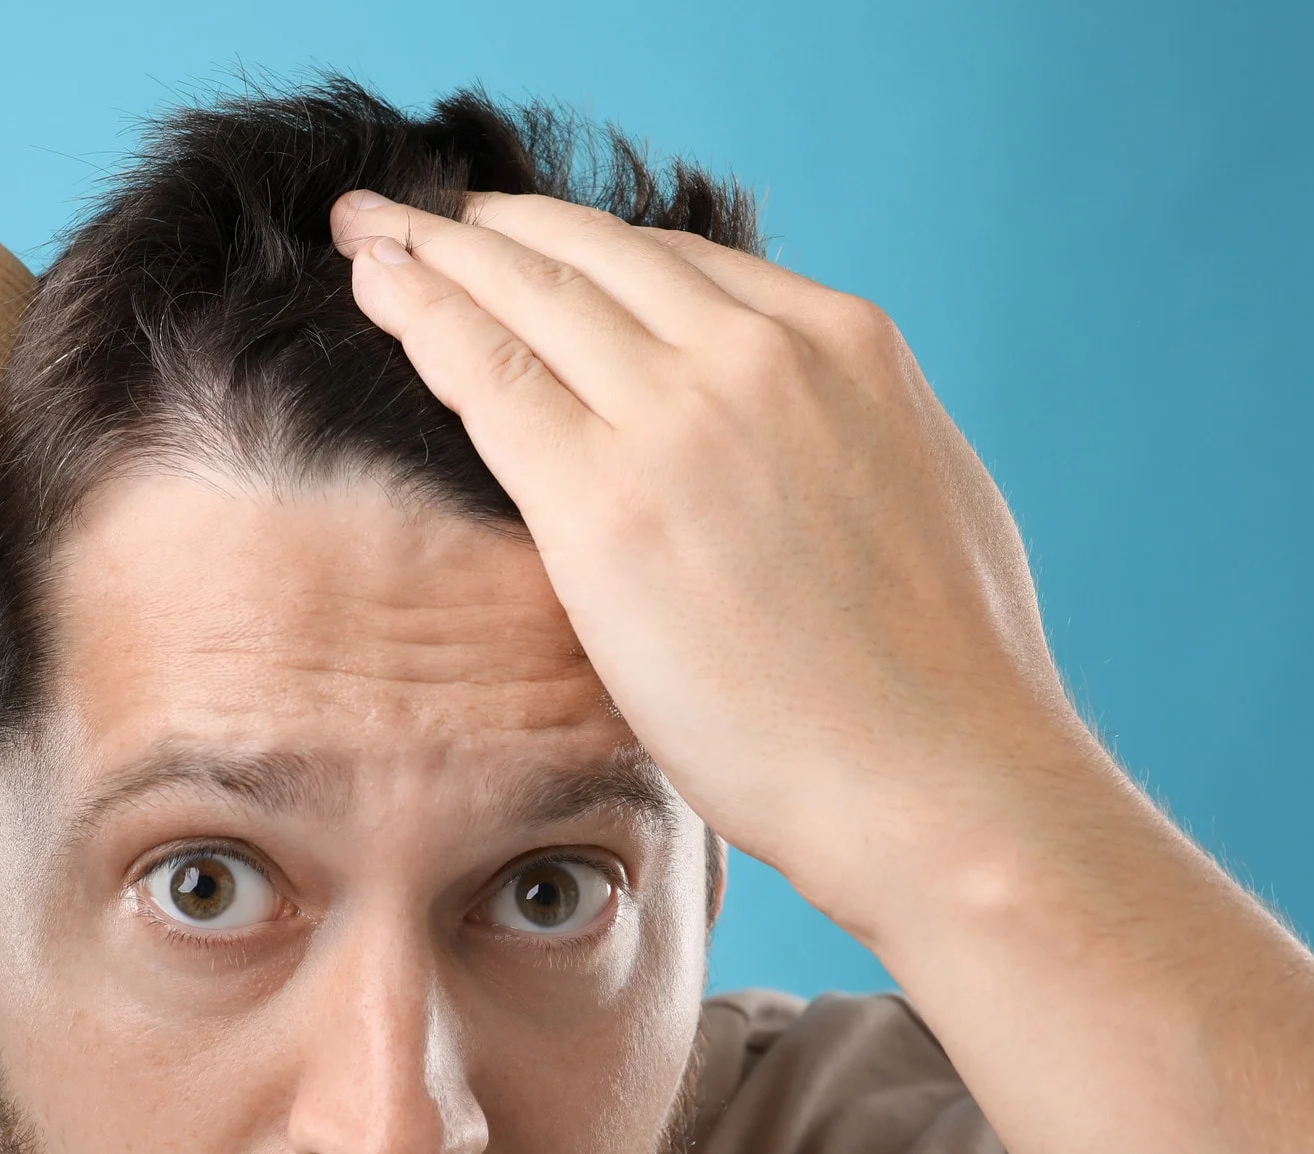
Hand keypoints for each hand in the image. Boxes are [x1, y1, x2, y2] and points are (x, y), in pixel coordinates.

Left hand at [330, 190, 1102, 936]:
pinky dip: (420, 313)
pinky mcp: (606, 499)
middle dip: (493, 225)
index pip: (682, 268)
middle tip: (415, 214)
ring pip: (528, 294)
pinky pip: (488, 372)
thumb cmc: (943, 686)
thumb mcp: (920, 495)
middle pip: (593, 257)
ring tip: (370, 232)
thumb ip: (839, 440)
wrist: (942, 778)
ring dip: (435, 252)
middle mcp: (762, 353)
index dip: (586, 253)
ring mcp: (682, 417)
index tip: (528, 249)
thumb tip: (795, 451)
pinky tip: (374, 287)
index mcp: (847, 345)